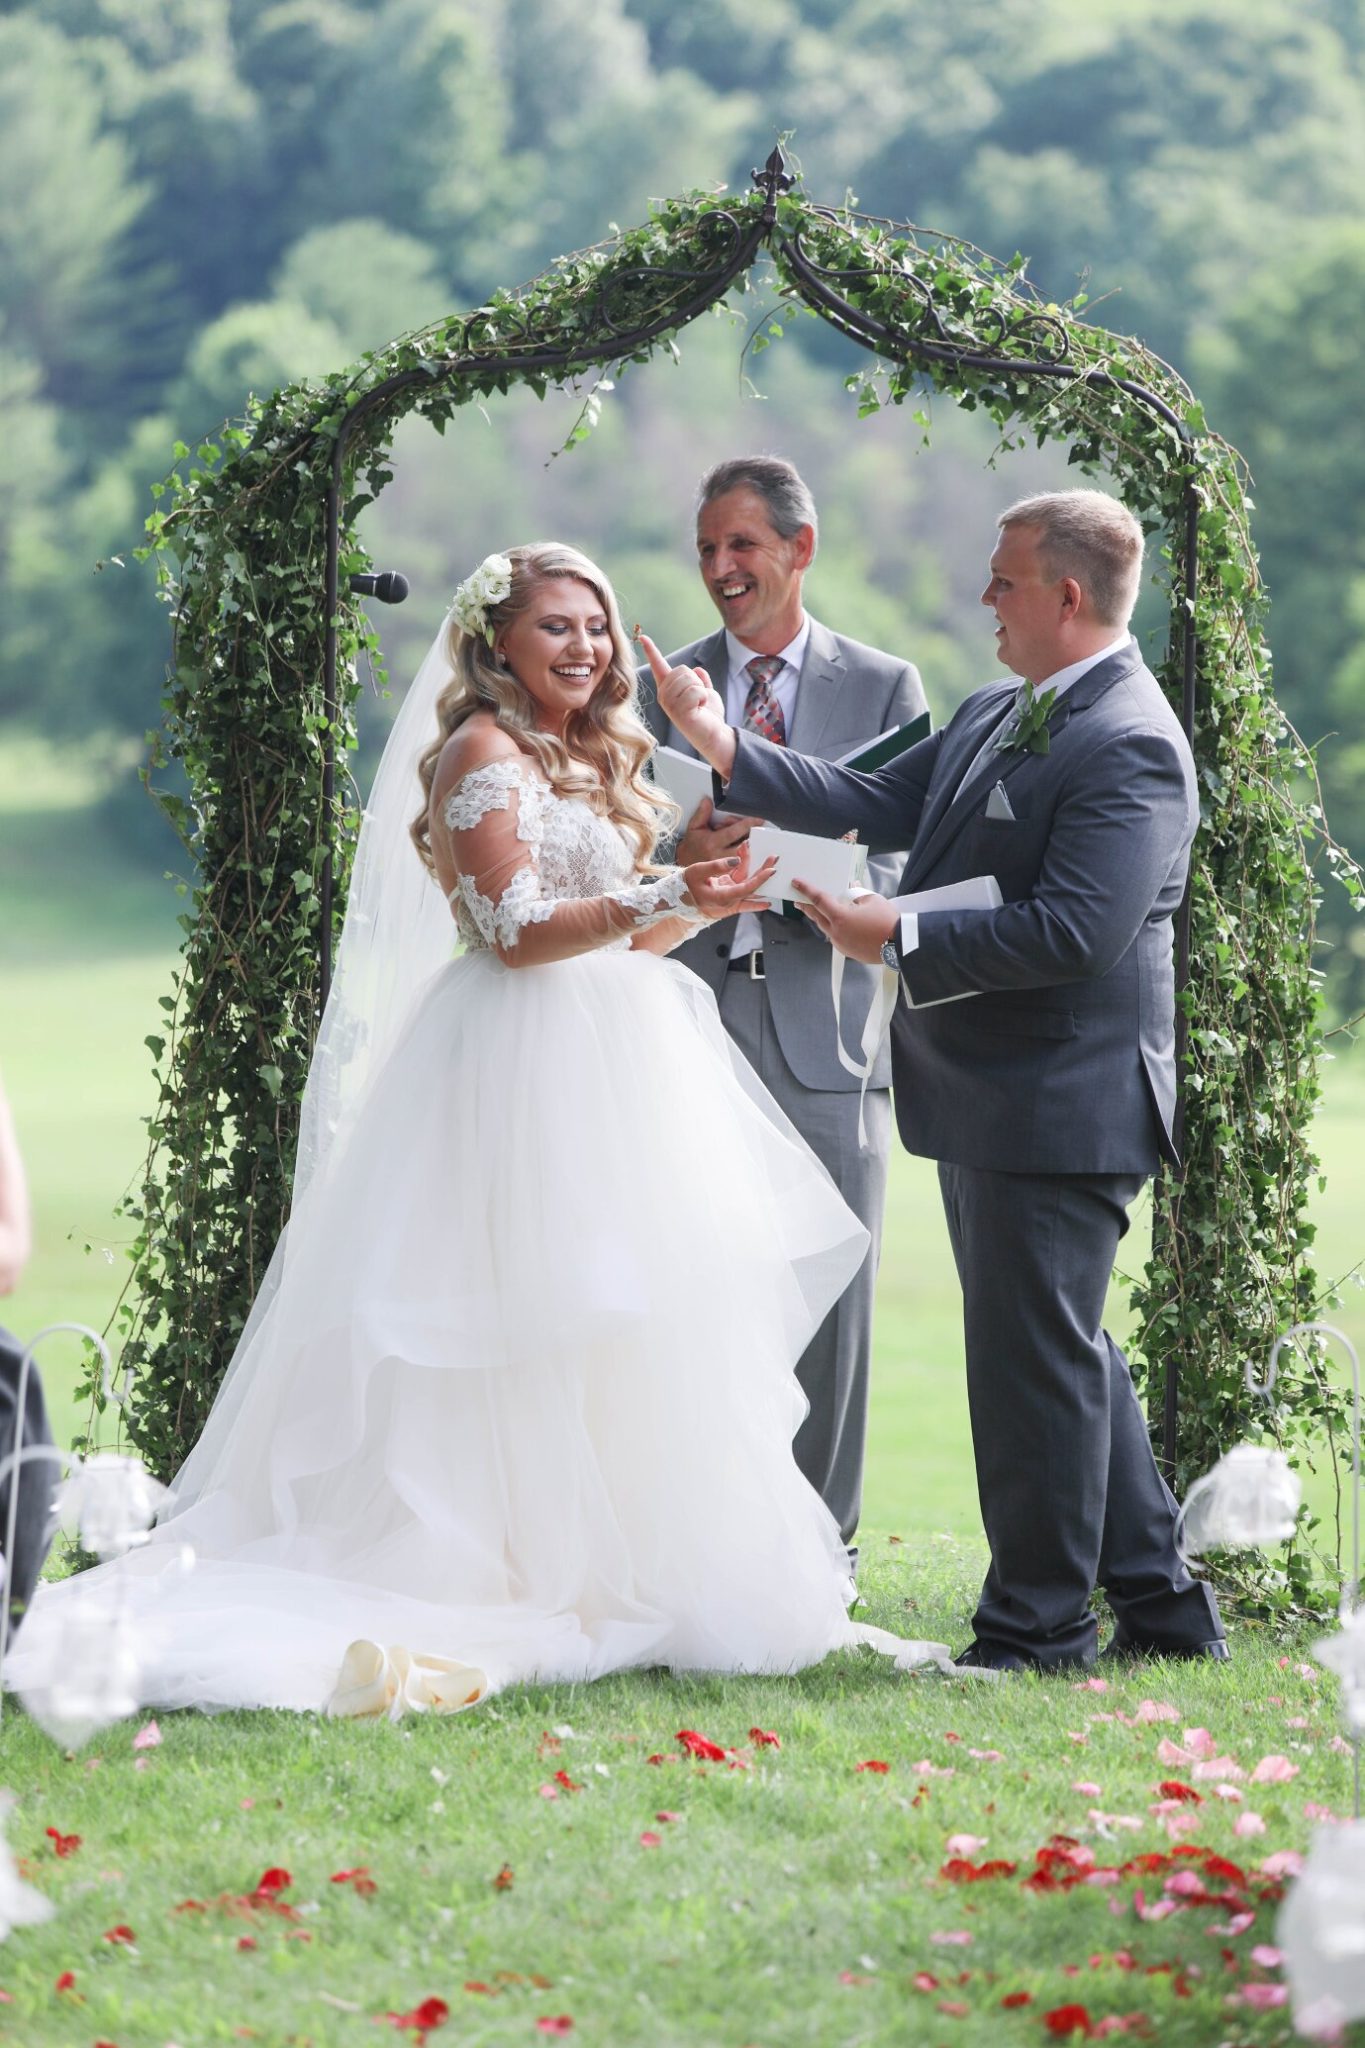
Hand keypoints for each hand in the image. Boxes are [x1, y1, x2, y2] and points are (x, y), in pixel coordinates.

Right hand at [639, 633, 736, 779]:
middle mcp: (664, 695)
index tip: (643, 637)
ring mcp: (669, 704)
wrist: (715, 735)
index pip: (659, 666)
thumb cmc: (709, 716)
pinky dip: (703, 698)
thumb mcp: (707, 693)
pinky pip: (695, 691)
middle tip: (698, 698)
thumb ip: (701, 681)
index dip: (651, 650)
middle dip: (696, 681)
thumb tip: (698, 670)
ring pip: (688, 679)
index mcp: (669, 689)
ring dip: (700, 690)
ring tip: (698, 705)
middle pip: (682, 669)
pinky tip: (699, 710)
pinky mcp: (678, 712)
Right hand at [675, 794, 761, 869]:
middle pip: (743, 846)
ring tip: (755, 840)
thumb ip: (702, 813)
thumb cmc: (693, 844)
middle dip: (752, 837)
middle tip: (759, 830)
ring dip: (752, 848)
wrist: (687, 865)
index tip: (759, 819)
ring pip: (745, 858)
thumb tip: (708, 800)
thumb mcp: (694, 827)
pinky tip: (754, 853)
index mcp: (711, 842)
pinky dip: (751, 860)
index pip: (733, 832)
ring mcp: (724, 868)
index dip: (747, 825)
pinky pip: (744, 868)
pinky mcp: (728, 876)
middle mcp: (719, 855)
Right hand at [683, 849, 778, 921]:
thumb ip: (716, 865)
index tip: (771, 870)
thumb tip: (736, 860)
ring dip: (757, 874)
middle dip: (763, 871)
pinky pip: (745, 901)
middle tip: (773, 857)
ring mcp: (730, 902)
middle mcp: (728, 902)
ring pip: (747, 887)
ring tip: (767, 859)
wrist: (678, 901)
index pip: (746, 888)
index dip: (760, 879)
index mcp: (721, 897)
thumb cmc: (685, 886)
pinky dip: (755, 902)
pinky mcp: (729, 900)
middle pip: (751, 887)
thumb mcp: (697, 871)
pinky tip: (767, 903)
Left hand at [791, 881, 897, 964]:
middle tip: (798, 900)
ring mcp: (840, 944)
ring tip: (817, 911)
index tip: (796, 883)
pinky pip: (835, 937)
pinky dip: (833, 928)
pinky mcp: (847, 951)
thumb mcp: (872, 900)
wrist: (900, 946)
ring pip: (825, 928)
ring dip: (820, 918)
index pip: (818, 900)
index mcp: (840, 917)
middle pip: (816, 916)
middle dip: (806, 907)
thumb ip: (857, 893)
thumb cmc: (887, 921)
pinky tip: (837, 924)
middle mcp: (836, 932)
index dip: (806, 890)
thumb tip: (852, 887)